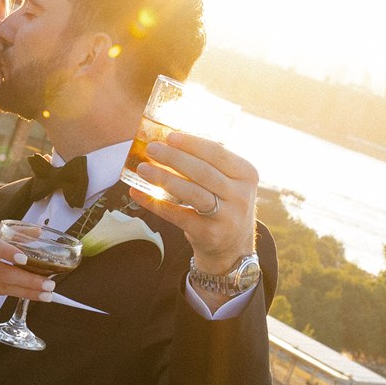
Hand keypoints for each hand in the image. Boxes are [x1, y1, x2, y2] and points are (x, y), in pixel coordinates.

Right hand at [0, 225, 58, 304]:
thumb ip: (8, 234)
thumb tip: (38, 233)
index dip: (7, 252)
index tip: (25, 258)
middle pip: (0, 273)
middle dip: (28, 281)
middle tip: (49, 285)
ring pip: (1, 287)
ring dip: (26, 292)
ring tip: (46, 294)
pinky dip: (13, 293)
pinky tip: (28, 294)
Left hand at [127, 132, 258, 272]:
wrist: (233, 247)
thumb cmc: (224, 205)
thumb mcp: (229, 182)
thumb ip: (209, 164)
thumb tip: (168, 142)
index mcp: (246, 174)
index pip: (217, 153)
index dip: (191, 143)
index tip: (169, 136)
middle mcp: (240, 195)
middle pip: (203, 171)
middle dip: (174, 158)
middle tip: (152, 149)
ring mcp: (226, 216)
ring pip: (192, 193)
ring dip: (164, 179)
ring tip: (143, 169)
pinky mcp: (209, 234)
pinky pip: (178, 215)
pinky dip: (156, 203)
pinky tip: (139, 193)